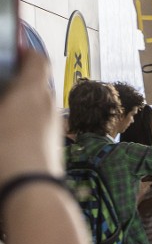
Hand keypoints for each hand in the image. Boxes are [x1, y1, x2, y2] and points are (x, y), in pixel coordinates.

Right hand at [0, 49, 61, 186]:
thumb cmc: (5, 150)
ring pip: (38, 105)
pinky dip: (26, 120)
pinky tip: (9, 131)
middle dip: (18, 80)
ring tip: (3, 108)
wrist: (31, 190)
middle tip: (2, 83)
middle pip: (37, 82)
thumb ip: (4, 98)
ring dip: (22, 102)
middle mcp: (49, 104)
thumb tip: (7, 102)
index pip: (36, 59)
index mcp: (33, 90)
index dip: (23, 53)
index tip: (10, 52)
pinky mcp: (53, 144)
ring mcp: (54, 125)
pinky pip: (39, 123)